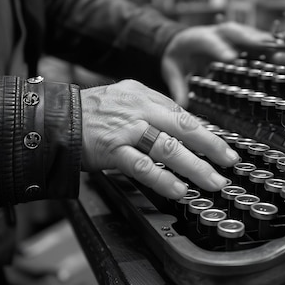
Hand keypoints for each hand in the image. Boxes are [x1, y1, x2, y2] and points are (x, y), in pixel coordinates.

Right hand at [80, 80, 240, 198]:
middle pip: (183, 127)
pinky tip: (179, 189)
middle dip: (211, 145)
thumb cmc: (90, 112)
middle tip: (230, 161)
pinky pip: (141, 166)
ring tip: (213, 181)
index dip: (204, 131)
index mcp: (143, 95)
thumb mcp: (123, 98)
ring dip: (194, 166)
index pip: (182, 113)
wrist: (54, 117)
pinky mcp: (111, 149)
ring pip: (168, 147)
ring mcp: (126, 129)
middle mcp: (138, 109)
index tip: (221, 146)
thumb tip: (181, 126)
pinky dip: (162, 178)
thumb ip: (150, 109)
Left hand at [161, 22, 273, 106]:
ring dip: (263, 41)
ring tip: (280, 52)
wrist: (179, 42)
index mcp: (195, 39)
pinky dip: (266, 45)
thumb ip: (178, 87)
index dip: (220, 48)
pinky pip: (253, 38)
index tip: (231, 58)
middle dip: (250, 39)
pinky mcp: (237, 38)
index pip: (208, 41)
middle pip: (234, 31)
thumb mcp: (172, 72)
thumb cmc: (177, 57)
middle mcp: (214, 32)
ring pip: (247, 33)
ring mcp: (228, 34)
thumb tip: (182, 107)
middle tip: (266, 50)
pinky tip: (280, 52)